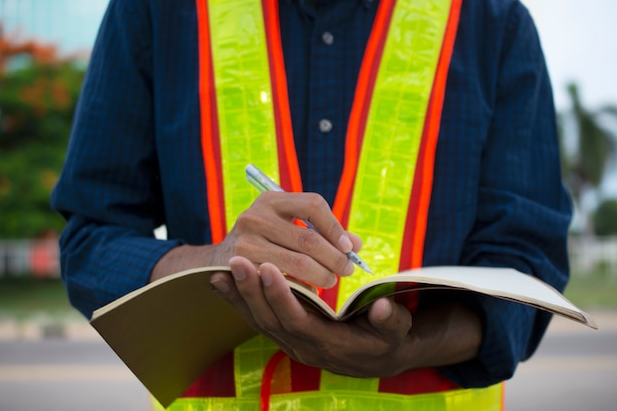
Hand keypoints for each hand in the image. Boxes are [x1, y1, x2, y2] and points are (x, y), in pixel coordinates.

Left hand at [211, 256, 414, 377]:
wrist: (374, 357)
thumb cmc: (386, 338)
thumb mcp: (395, 330)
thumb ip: (389, 320)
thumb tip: (381, 308)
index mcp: (329, 344)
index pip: (298, 321)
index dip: (281, 297)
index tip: (268, 267)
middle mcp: (303, 346)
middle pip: (270, 320)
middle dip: (252, 291)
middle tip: (237, 259)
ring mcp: (290, 341)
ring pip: (258, 319)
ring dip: (240, 294)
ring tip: (224, 266)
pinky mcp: (283, 332)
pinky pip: (256, 317)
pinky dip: (238, 300)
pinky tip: (220, 280)